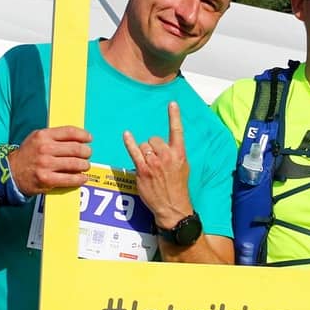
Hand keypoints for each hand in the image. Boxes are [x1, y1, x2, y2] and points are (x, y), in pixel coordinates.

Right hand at [0, 126, 91, 205]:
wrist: (10, 173)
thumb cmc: (28, 154)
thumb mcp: (36, 138)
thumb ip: (54, 136)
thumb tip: (78, 137)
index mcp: (43, 135)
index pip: (69, 132)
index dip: (83, 135)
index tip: (89, 138)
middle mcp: (45, 149)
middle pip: (76, 148)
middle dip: (86, 152)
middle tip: (88, 154)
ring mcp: (46, 165)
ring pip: (75, 164)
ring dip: (85, 165)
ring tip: (85, 166)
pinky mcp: (47, 180)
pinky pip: (70, 179)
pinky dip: (79, 179)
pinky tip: (82, 178)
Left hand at [123, 102, 191, 227]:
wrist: (173, 206)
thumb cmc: (178, 187)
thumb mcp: (183, 167)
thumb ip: (174, 154)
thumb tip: (165, 146)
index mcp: (179, 154)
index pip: (177, 131)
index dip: (174, 116)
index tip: (172, 103)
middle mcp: (166, 156)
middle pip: (153, 139)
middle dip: (152, 147)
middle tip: (155, 161)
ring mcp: (154, 163)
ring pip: (144, 146)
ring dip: (144, 153)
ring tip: (149, 166)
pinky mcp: (142, 170)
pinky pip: (134, 151)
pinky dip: (129, 142)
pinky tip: (126, 135)